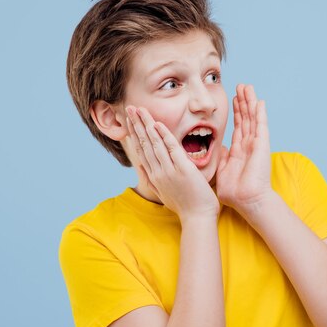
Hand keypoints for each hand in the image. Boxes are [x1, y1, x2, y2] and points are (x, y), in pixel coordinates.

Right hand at [126, 106, 219, 222]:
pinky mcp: (182, 170)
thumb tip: (146, 170)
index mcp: (155, 176)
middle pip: (144, 144)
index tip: (129, 121)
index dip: (134, 134)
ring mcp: (169, 170)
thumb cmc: (186, 207)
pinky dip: (164, 135)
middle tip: (129, 108)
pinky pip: (171, 149)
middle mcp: (158, 172)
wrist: (198, 218)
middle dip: (136, 125)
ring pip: (154, 143)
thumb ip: (155, 180)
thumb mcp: (164, 193)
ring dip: (145, 125)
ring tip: (138, 110)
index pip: (141, 150)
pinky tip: (156, 124)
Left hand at [216, 84, 271, 214]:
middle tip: (241, 86)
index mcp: (239, 151)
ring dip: (250, 102)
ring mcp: (256, 144)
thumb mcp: (223, 171)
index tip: (233, 98)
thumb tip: (221, 148)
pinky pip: (261, 126)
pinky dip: (260, 114)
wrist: (247, 201)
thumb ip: (223, 158)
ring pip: (253, 118)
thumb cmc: (235, 192)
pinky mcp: (262, 146)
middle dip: (243, 102)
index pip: (238, 126)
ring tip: (248, 87)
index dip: (236, 112)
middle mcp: (249, 145)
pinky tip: (260, 102)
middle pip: (246, 118)